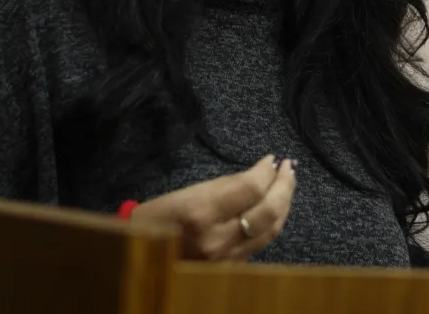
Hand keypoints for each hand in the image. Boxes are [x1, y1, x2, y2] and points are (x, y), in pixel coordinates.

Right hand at [131, 154, 296, 260]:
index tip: (273, 159)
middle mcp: (217, 239)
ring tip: (288, 183)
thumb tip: (260, 173)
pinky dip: (272, 222)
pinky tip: (275, 207)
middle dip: (284, 185)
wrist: (138, 257)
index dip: (267, 171)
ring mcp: (226, 259)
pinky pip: (260, 243)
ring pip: (270, 230)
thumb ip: (226, 185)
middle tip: (290, 167)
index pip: (250, 188)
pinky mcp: (230, 269)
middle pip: (268, 210)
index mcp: (201, 213)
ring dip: (284, 204)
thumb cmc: (156, 218)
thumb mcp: (186, 192)